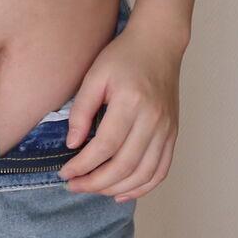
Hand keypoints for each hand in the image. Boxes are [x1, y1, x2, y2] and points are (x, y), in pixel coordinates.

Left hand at [57, 23, 182, 200]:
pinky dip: (142, 187)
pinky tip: (122, 193)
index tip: (65, 173)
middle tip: (73, 186)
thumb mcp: (95, 75)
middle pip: (124, 165)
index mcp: (131, 102)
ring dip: (116, 189)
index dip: (83, 165)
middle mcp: (153, 119)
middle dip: (95, 183)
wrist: (159, 44)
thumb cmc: (124, 57)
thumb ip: (81, 110)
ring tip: (93, 189)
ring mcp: (167, 129)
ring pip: (143, 174)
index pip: (105, 146)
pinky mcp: (173, 134)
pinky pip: (161, 170)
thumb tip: (72, 144)